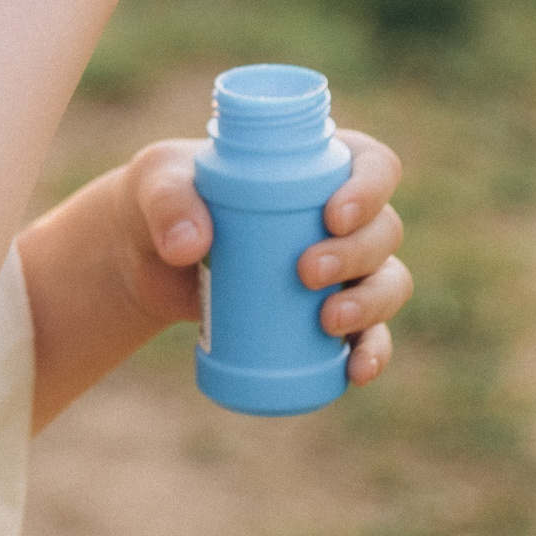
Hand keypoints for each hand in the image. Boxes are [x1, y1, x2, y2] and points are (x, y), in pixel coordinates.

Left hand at [125, 127, 410, 386]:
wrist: (147, 262)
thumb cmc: (162, 202)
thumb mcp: (156, 183)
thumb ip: (167, 201)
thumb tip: (190, 246)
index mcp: (315, 167)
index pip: (373, 165)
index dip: (370, 188)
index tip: (333, 216)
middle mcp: (339, 217)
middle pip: (384, 229)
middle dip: (358, 253)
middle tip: (306, 271)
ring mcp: (339, 269)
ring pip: (388, 281)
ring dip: (373, 303)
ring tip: (328, 321)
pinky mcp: (325, 316)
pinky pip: (369, 336)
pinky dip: (371, 352)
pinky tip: (356, 370)